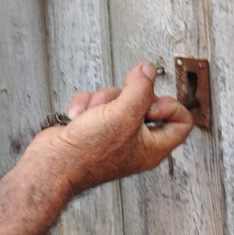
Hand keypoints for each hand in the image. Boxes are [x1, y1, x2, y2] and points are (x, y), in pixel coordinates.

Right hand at [30, 62, 193, 197]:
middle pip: (146, 102)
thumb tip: (147, 70)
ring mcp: (114, 134)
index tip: (152, 102)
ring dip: (101, 100)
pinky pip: (97, 102)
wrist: (51, 164)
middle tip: (118, 105)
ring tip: (93, 115)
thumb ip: (141, 88)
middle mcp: (136, 142)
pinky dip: (85, 106)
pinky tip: (78, 118)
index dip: (170, 106)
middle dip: (126, 97)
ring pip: (118, 98)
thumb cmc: (87, 154)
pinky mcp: (94, 127)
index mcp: (153, 147)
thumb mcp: (123, 115)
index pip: (182, 122)